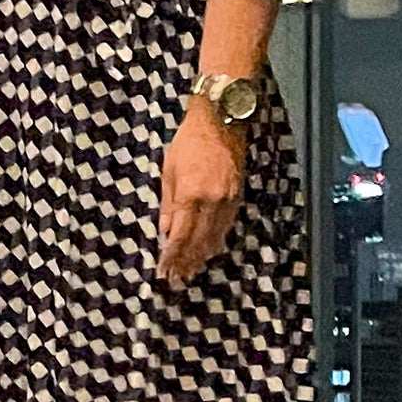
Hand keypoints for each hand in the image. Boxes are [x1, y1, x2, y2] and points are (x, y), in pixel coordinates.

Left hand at [156, 101, 248, 289]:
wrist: (221, 122)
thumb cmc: (188, 142)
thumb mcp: (169, 171)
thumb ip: (167, 204)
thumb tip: (164, 232)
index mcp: (190, 194)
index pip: (179, 235)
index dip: (171, 256)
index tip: (164, 270)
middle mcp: (211, 202)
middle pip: (197, 241)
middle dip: (186, 262)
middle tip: (177, 279)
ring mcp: (227, 201)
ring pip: (214, 237)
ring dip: (201, 256)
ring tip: (191, 271)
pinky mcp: (237, 197)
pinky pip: (226, 227)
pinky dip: (215, 241)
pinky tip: (209, 251)